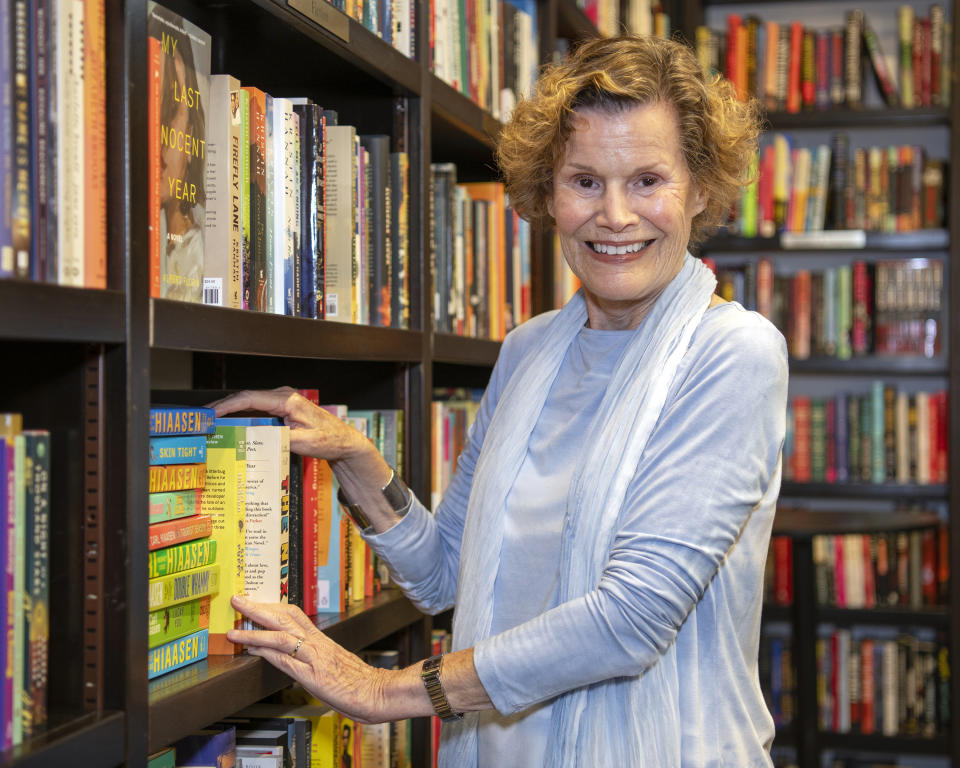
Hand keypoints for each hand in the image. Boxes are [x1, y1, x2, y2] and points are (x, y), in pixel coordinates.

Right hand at [207, 387, 363, 461]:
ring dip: (231, 412)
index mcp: (287, 400)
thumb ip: (281, 439)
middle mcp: (283, 396)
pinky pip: (257, 409)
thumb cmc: (329, 439)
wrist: (344, 440)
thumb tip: (257, 438)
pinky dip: (242, 416)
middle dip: (222, 407)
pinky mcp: (282, 408)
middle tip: (202, 419)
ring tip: (210, 422)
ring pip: (250, 403)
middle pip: (246, 399)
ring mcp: (282, 401)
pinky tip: (230, 425)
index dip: (227, 405)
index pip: (250, 398)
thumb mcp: (304, 443)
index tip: (210, 413)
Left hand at [226, 595, 394, 723]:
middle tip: (238, 600)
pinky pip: (286, 660)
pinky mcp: (314, 675)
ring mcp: (315, 657)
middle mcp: (317, 643)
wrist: (379, 693)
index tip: (255, 602)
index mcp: (322, 640)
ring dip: (255, 631)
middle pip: (284, 618)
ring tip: (234, 630)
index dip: (272, 607)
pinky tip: (252, 650)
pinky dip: (267, 653)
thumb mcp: (336, 664)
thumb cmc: (361, 683)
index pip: (294, 615)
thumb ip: (317, 658)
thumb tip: (299, 658)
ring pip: (281, 636)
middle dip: (258, 608)